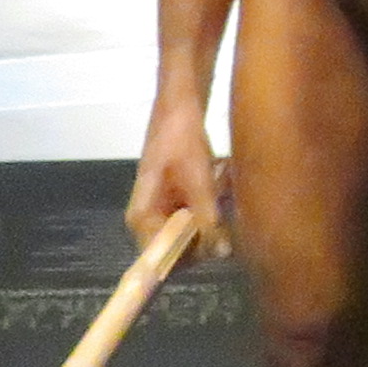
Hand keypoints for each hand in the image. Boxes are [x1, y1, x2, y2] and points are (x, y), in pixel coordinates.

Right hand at [130, 94, 230, 259]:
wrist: (179, 106)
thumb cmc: (182, 142)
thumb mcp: (199, 181)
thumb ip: (208, 219)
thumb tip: (222, 253)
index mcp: (142, 218)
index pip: (162, 260)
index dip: (191, 257)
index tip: (218, 243)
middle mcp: (148, 220)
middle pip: (179, 250)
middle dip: (207, 235)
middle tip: (225, 209)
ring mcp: (161, 211)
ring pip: (192, 234)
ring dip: (213, 220)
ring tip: (224, 193)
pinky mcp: (176, 201)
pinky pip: (196, 218)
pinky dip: (212, 208)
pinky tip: (223, 189)